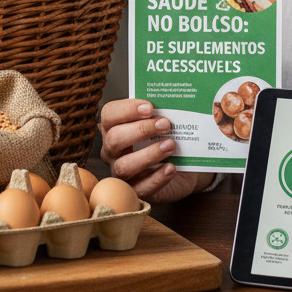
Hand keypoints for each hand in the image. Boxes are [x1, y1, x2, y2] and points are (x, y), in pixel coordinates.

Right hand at [99, 98, 213, 203]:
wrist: (183, 168)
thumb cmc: (165, 139)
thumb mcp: (159, 124)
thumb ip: (157, 113)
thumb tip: (170, 100)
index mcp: (113, 128)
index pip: (109, 114)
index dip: (127, 109)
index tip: (150, 107)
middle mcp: (112, 150)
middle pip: (114, 139)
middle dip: (140, 130)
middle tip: (165, 124)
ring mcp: (121, 172)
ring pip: (124, 166)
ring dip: (149, 154)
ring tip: (171, 145)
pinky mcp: (136, 191)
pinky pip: (141, 188)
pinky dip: (157, 178)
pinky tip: (171, 168)